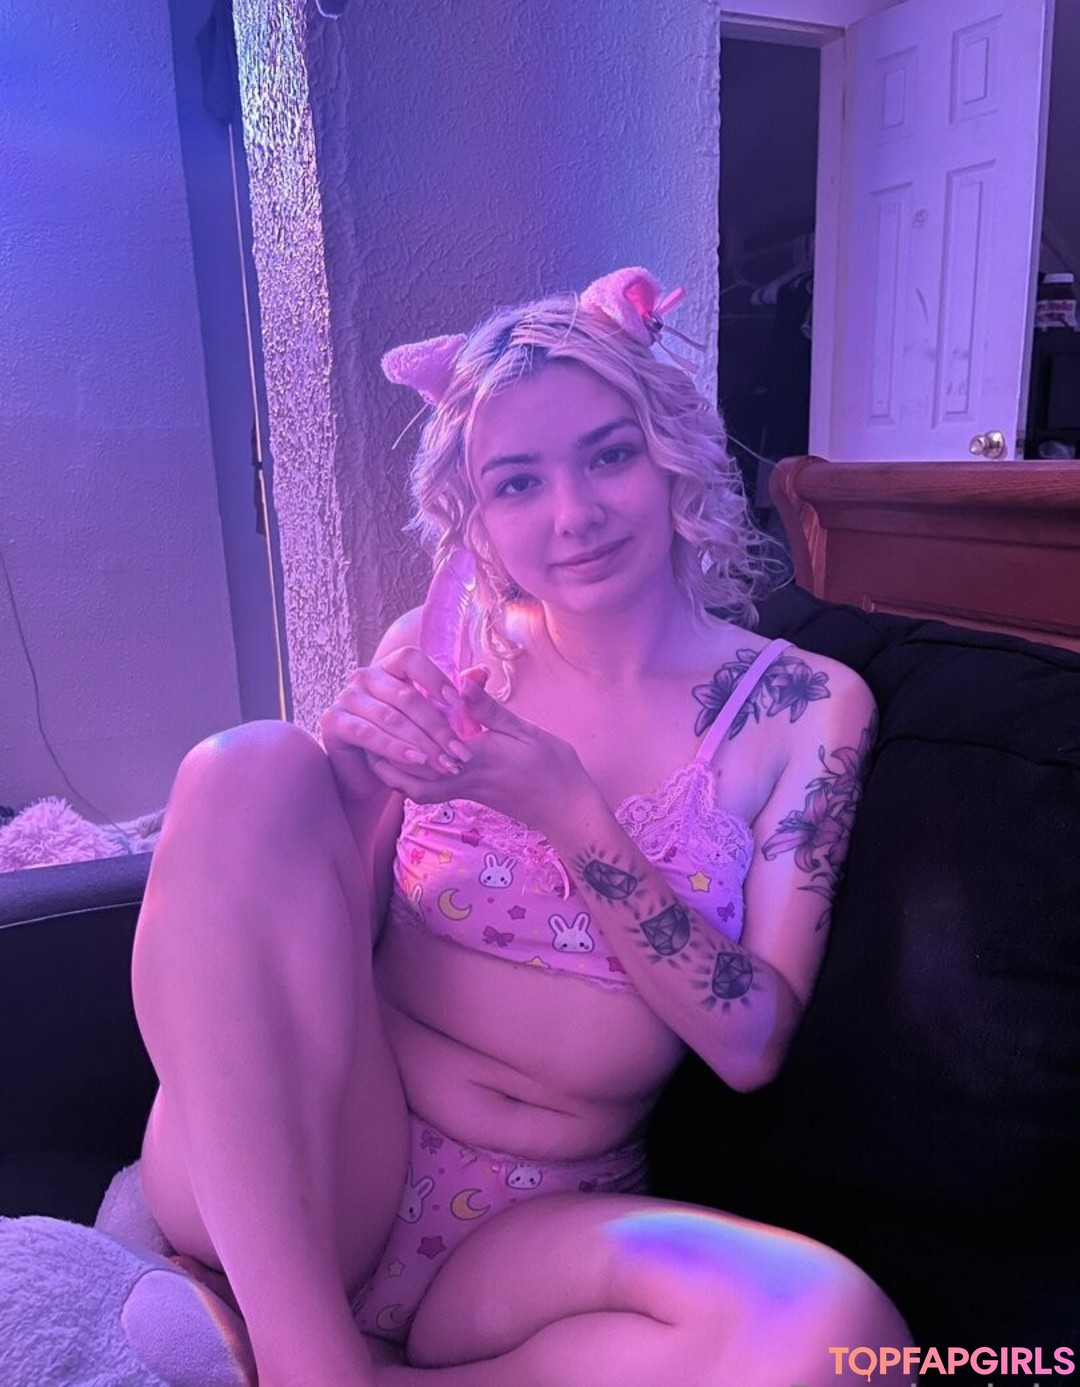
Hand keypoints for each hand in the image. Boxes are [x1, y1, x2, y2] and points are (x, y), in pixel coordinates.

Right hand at [318, 646, 475, 801]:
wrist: (369, 772)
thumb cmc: (405, 739)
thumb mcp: (433, 716)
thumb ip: (455, 694)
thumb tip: (481, 673)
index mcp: (389, 667)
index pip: (410, 659)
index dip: (434, 677)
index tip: (457, 702)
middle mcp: (365, 676)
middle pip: (405, 695)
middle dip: (437, 726)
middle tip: (460, 751)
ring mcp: (347, 697)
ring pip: (390, 718)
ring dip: (421, 742)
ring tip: (445, 762)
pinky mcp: (333, 722)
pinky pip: (368, 734)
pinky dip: (395, 749)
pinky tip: (416, 761)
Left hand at [367, 670, 593, 835]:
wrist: (567, 809)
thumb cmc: (553, 766)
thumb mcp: (526, 730)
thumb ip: (490, 710)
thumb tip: (461, 681)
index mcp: (476, 757)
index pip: (430, 746)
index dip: (405, 730)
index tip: (388, 707)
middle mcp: (465, 778)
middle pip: (412, 778)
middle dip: (386, 760)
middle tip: (368, 736)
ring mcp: (466, 792)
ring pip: (418, 791)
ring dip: (396, 774)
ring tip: (381, 750)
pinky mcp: (470, 797)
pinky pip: (432, 793)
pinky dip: (414, 780)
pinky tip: (413, 761)